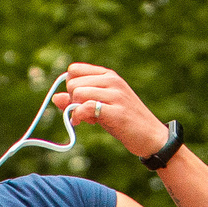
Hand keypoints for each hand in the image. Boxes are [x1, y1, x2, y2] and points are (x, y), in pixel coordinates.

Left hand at [52, 62, 166, 158]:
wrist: (151, 136)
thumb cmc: (124, 121)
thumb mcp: (99, 107)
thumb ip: (78, 101)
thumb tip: (55, 97)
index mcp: (108, 75)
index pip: (74, 70)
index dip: (70, 87)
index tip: (79, 100)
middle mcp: (112, 81)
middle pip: (72, 83)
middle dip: (72, 101)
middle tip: (83, 113)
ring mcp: (115, 95)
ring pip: (78, 93)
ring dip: (76, 110)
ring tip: (87, 120)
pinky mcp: (116, 112)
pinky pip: (86, 107)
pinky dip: (80, 117)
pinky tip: (86, 124)